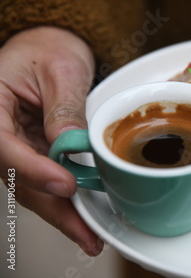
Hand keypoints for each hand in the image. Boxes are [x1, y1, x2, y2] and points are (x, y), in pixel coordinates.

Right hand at [0, 27, 102, 254]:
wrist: (47, 47)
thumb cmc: (49, 49)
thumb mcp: (61, 69)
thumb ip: (64, 107)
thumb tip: (71, 144)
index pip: (3, 145)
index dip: (33, 169)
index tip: (64, 183)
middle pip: (18, 177)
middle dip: (53, 208)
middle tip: (85, 232)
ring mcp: (14, 145)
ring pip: (32, 186)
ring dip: (61, 212)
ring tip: (89, 235)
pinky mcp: (32, 152)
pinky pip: (44, 178)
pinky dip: (64, 198)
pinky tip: (82, 215)